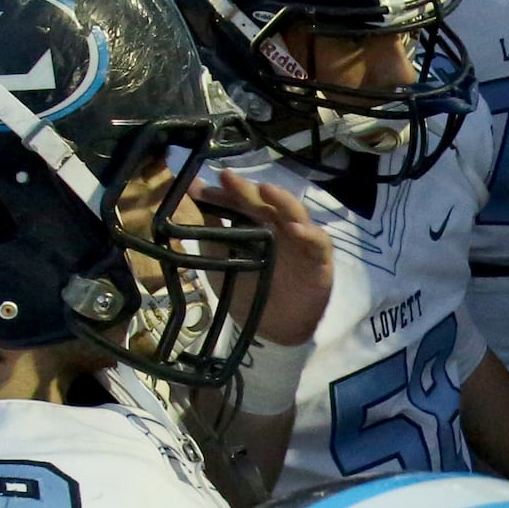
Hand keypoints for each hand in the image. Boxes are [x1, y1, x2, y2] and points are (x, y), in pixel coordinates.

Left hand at [189, 173, 334, 348]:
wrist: (269, 329)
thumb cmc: (246, 291)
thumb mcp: (219, 257)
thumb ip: (209, 228)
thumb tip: (189, 192)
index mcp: (256, 222)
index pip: (241, 200)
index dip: (224, 192)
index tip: (200, 187)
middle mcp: (279, 225)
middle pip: (266, 201)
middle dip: (247, 189)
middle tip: (227, 178)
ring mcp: (301, 239)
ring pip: (295, 213)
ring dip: (281, 200)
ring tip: (265, 190)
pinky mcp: (319, 258)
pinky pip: (318, 242)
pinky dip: (308, 234)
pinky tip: (294, 229)